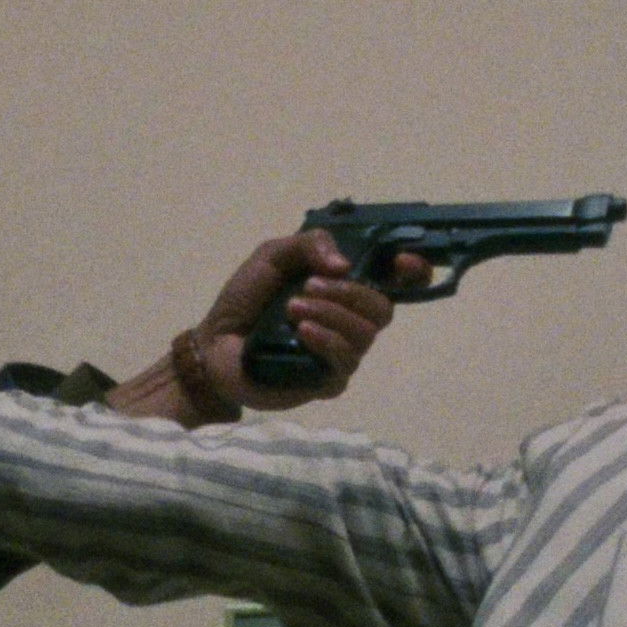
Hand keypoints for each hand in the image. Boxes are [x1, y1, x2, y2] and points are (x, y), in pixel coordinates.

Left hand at [193, 230, 429, 412]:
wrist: (215, 344)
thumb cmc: (246, 300)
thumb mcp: (272, 256)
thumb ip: (308, 245)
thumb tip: (344, 264)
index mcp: (345, 288)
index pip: (396, 281)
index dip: (412, 272)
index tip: (405, 262)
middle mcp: (351, 321)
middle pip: (383, 309)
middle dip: (350, 293)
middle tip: (309, 286)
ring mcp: (342, 354)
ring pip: (364, 335)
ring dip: (330, 315)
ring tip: (292, 308)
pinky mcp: (327, 381)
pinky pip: (344, 362)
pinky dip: (325, 340)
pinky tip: (301, 332)